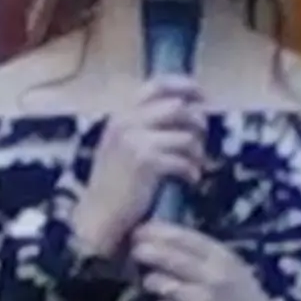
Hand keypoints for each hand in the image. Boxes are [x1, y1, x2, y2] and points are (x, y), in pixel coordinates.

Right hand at [67, 76, 206, 259]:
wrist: (99, 215)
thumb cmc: (116, 184)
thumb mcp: (123, 146)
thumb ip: (144, 126)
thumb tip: (184, 111)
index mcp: (122, 115)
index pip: (157, 85)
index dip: (185, 86)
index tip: (202, 97)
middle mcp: (127, 122)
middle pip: (179, 108)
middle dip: (197, 122)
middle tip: (202, 138)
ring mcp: (135, 141)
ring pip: (186, 135)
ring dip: (197, 151)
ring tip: (195, 164)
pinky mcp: (146, 162)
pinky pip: (184, 160)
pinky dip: (192, 171)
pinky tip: (189, 180)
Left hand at [130, 223, 300, 300]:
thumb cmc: (245, 300)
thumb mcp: (232, 268)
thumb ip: (203, 254)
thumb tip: (160, 237)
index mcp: (224, 257)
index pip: (183, 236)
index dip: (157, 230)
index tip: (140, 230)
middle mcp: (214, 276)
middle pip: (166, 256)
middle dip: (144, 251)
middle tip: (136, 252)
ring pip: (158, 282)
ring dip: (151, 283)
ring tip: (155, 285)